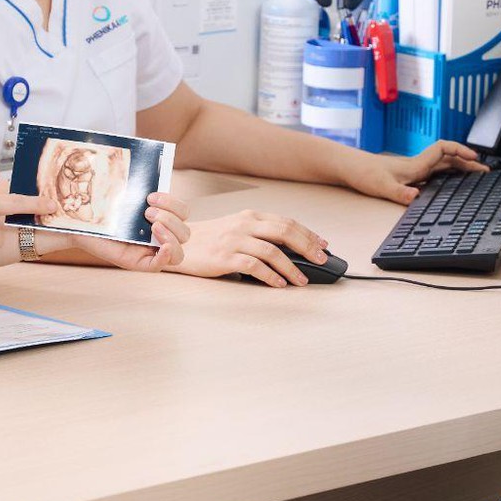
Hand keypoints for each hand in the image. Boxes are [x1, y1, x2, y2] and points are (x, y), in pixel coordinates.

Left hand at [61, 192, 191, 271]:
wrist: (80, 219)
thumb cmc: (103, 204)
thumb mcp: (127, 193)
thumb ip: (142, 184)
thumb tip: (151, 159)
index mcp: (162, 216)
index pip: (183, 213)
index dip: (174, 204)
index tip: (152, 195)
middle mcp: (159, 234)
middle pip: (185, 233)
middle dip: (171, 219)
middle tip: (147, 211)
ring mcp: (150, 250)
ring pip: (178, 252)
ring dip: (171, 235)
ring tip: (152, 225)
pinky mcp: (138, 263)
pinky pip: (159, 265)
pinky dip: (166, 256)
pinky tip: (163, 246)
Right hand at [170, 209, 328, 286]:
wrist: (177, 244)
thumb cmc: (209, 240)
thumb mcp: (236, 228)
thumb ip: (260, 234)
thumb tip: (291, 249)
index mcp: (249, 216)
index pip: (286, 222)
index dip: (308, 234)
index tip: (323, 245)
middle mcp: (244, 225)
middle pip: (285, 232)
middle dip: (308, 247)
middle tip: (321, 260)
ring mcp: (234, 241)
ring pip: (273, 251)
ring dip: (292, 268)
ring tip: (302, 280)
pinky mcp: (224, 258)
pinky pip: (254, 267)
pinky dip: (271, 277)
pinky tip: (279, 284)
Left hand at [345, 141, 487, 204]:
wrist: (349, 169)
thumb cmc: (364, 174)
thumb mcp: (381, 186)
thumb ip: (399, 192)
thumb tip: (415, 197)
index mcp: (416, 165)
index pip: (443, 150)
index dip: (460, 151)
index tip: (475, 158)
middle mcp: (418, 165)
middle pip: (449, 159)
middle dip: (468, 163)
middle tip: (486, 172)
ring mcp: (414, 170)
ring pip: (444, 166)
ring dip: (460, 169)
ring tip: (476, 177)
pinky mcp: (409, 176)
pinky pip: (435, 174)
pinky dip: (448, 176)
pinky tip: (451, 185)